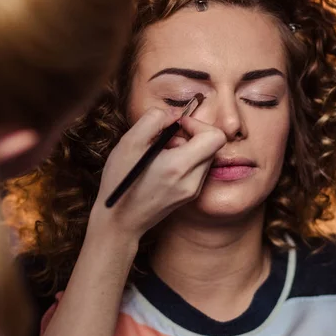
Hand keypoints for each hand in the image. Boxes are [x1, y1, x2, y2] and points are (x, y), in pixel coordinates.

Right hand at [87, 107, 226, 241]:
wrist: (119, 221)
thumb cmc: (120, 182)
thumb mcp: (129, 143)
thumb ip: (153, 119)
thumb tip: (174, 113)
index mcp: (179, 167)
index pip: (215, 137)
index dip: (198, 124)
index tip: (177, 126)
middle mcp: (192, 181)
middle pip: (211, 146)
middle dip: (190, 136)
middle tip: (164, 141)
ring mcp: (192, 191)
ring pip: (204, 157)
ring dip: (186, 149)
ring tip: (160, 155)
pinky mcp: (189, 196)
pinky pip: (196, 169)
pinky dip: (183, 162)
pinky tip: (161, 167)